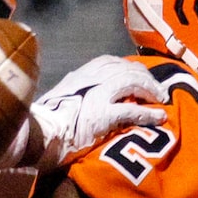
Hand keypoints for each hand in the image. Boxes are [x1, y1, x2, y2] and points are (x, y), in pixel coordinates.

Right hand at [20, 55, 167, 165]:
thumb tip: (89, 101)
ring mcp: (96, 94)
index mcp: (80, 74)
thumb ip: (77, 95)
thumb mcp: (62, 100)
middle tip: (158, 90)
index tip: (141, 76)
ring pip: (132, 82)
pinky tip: (159, 117)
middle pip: (126, 68)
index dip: (130, 67)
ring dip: (150, 90)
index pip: (111, 62)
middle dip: (146, 77)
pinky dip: (149, 113)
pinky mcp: (102, 114)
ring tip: (161, 100)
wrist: (37, 136)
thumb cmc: (45, 123)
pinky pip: (133, 110)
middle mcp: (90, 78)